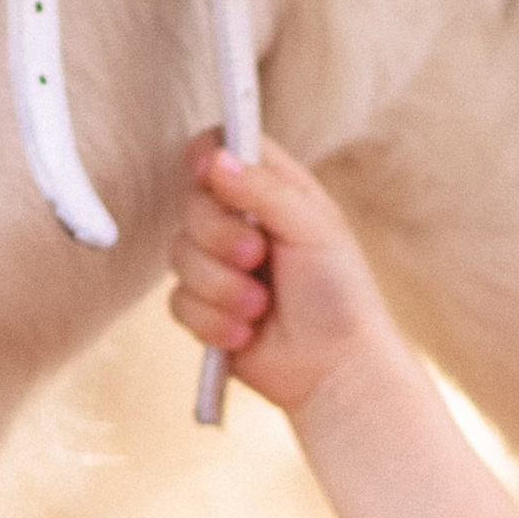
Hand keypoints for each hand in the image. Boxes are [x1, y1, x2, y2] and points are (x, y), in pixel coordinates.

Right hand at [166, 133, 399, 418]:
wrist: (335, 369)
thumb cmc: (340, 296)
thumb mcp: (314, 228)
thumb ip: (264, 190)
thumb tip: (215, 159)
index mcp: (273, 191)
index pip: (224, 148)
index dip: (208, 154)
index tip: (206, 172)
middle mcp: (240, 222)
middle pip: (191, 204)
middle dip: (220, 237)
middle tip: (259, 257)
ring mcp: (219, 266)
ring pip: (179, 255)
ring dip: (222, 286)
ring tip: (262, 307)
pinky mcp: (204, 308)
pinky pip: (178, 302)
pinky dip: (214, 320)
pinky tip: (247, 333)